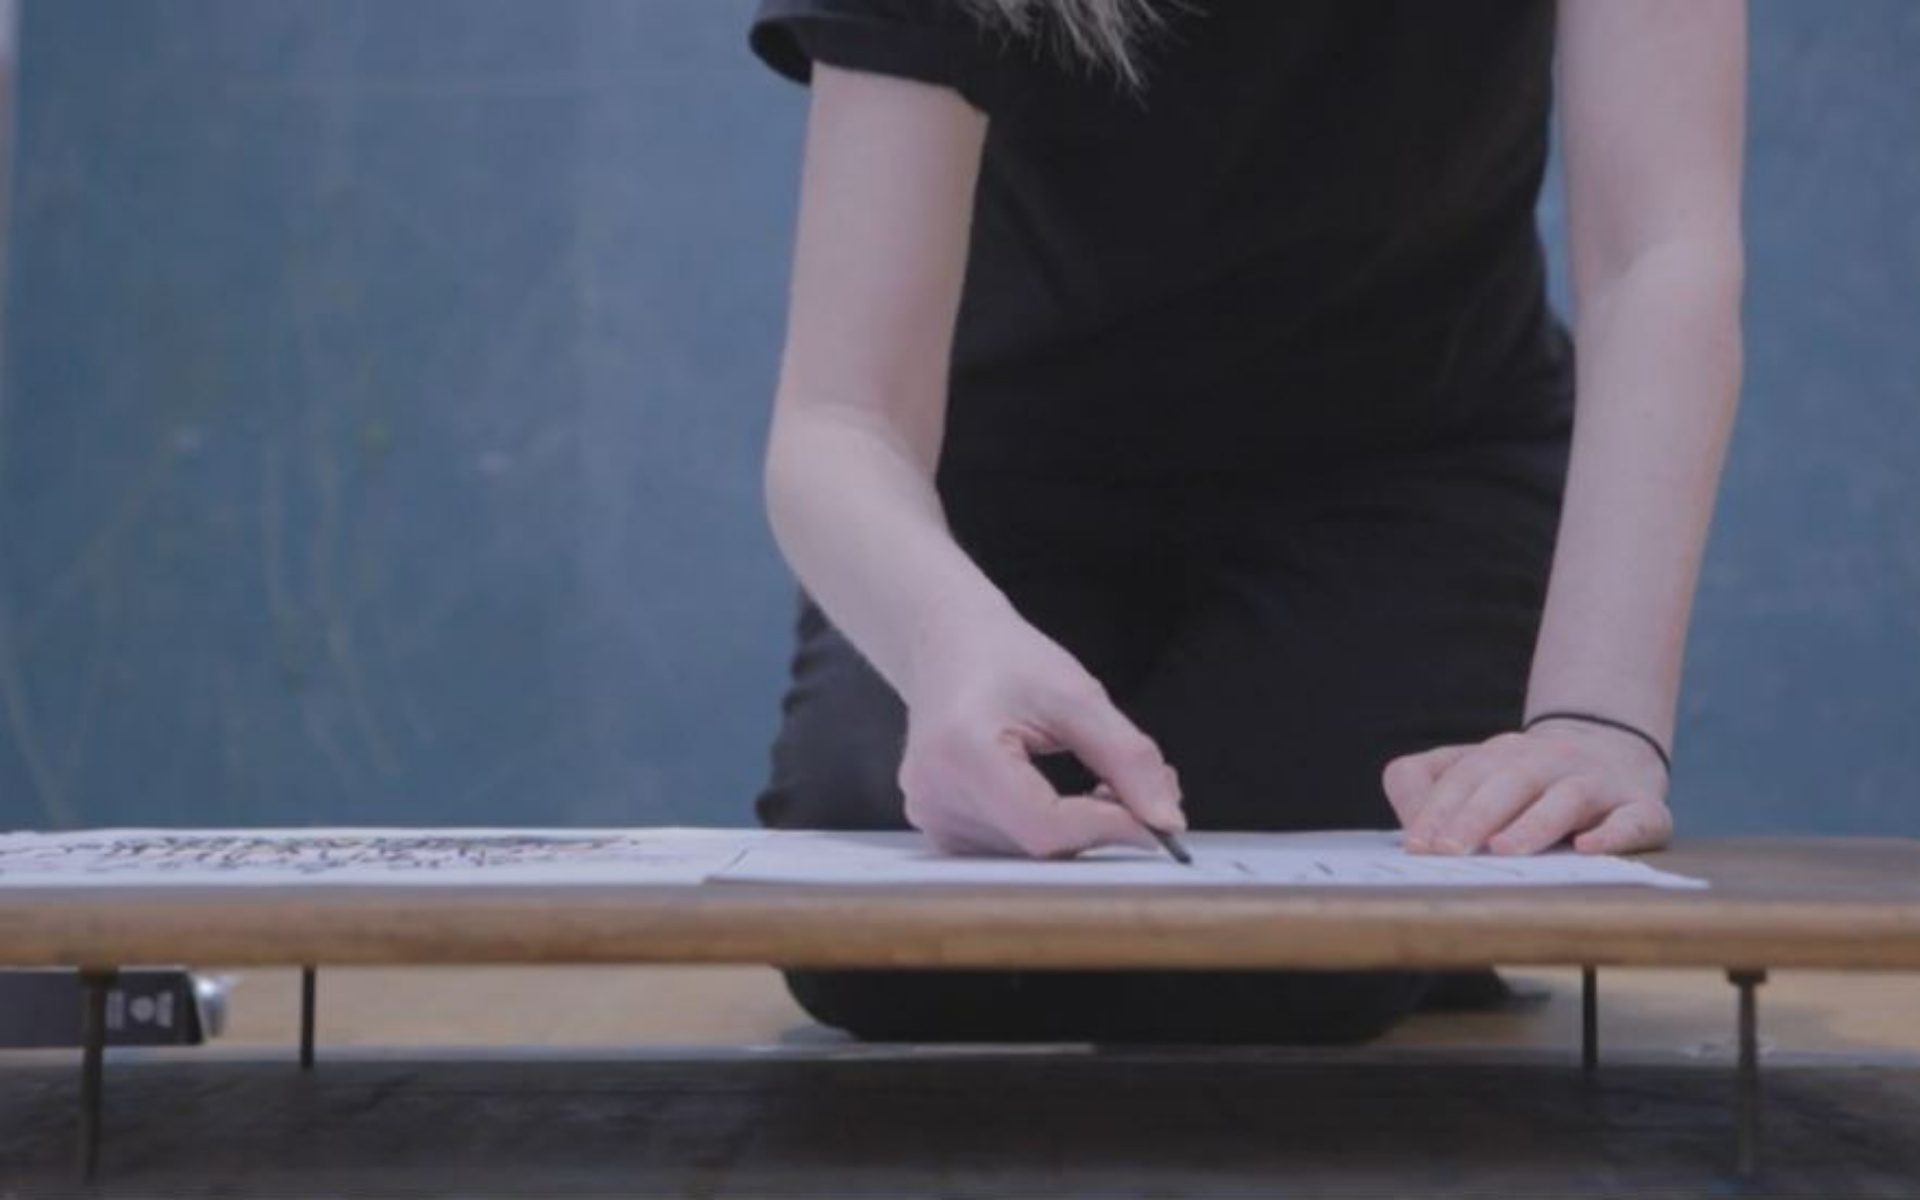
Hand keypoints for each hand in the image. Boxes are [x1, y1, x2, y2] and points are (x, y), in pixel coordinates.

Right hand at [897, 611, 1184, 857]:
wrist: (945, 647)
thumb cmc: (1002, 659)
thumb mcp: (1076, 694)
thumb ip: (1126, 757)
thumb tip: (1166, 820)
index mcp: (963, 753)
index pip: (1045, 826)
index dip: (1109, 828)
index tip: (1157, 820)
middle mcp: (936, 796)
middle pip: (1042, 846)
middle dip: (1104, 826)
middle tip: (1143, 786)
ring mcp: (933, 818)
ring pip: (1034, 857)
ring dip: (1082, 831)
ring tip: (1104, 781)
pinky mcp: (940, 831)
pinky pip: (1015, 852)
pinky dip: (1053, 833)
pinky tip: (1065, 799)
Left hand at [1381, 722, 1671, 856]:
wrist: (1612, 751)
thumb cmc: (1526, 779)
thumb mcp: (1475, 772)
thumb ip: (1430, 787)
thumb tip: (1410, 829)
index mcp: (1502, 754)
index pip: (1464, 778)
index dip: (1438, 809)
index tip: (1417, 845)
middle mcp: (1549, 761)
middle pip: (1509, 783)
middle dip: (1475, 817)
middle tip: (1449, 851)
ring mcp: (1597, 781)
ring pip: (1566, 799)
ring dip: (1534, 824)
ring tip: (1505, 850)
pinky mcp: (1641, 807)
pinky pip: (1632, 819)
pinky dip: (1612, 834)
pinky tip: (1589, 848)